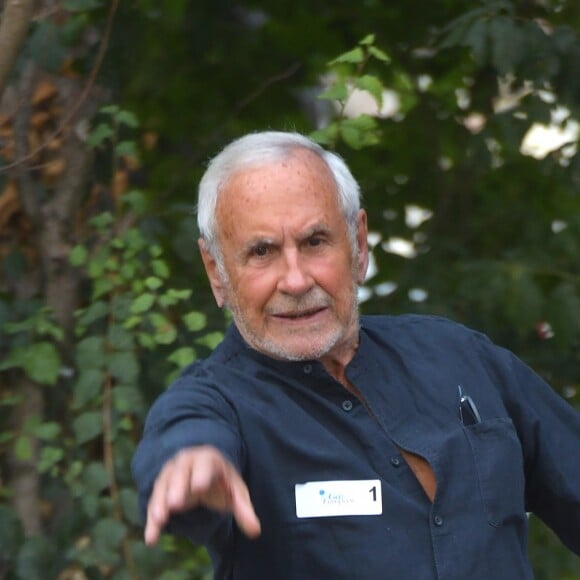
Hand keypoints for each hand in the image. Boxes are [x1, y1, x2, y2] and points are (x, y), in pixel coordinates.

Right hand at [145, 445, 260, 544]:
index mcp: (207, 459)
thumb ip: (243, 509)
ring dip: (160, 503)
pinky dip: (152, 520)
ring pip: (162, 487)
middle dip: (177, 488)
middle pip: (180, 473)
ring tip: (160, 520)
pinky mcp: (160, 491)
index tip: (198, 488)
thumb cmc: (221, 481)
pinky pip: (153, 503)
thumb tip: (256, 531)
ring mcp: (170, 474)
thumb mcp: (235, 491)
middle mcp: (185, 463)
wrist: (203, 472)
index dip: (201, 474)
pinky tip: (151, 538)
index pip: (204, 463)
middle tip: (175, 504)